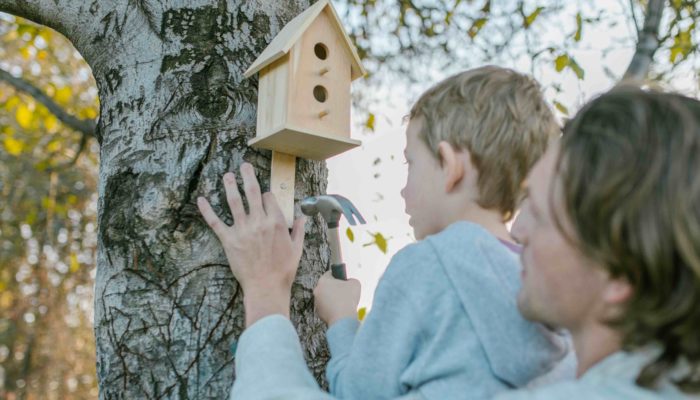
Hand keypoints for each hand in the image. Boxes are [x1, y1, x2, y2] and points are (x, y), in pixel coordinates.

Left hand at [197, 163, 305, 326]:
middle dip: (248, 176)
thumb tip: (301, 217)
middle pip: (253, 192)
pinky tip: (201, 200)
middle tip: (244, 165)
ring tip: (227, 175)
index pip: (269, 198)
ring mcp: (243, 230)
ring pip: (234, 201)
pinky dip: (207, 211)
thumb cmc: (283, 270)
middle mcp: (259, 222)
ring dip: (230, 185)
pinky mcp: (229, 240)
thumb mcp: (297, 249)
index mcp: (276, 222)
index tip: (264, 195)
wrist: (266, 287)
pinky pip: (216, 222)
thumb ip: (299, 230)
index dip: (267, 195)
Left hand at [313, 270, 360, 325]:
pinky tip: (340, 310)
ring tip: (344, 302)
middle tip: (345, 292)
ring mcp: (316, 302)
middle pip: (327, 286)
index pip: (330, 273)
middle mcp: (317, 290)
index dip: (338, 275)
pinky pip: (326, 307)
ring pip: (326, 297)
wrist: (343, 319)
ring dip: (333, 298)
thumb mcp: (355, 283)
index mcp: (323, 280)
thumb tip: (349, 282)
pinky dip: (332, 308)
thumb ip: (351, 280)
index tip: (344, 279)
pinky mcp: (318, 313)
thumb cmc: (348, 299)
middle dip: (335, 288)